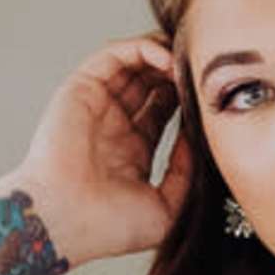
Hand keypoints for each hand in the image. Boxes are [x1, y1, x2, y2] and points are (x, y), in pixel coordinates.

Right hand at [0, 34, 192, 264]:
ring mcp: (97, 105)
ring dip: (163, 54)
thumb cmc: (106, 227)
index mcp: (131, 150)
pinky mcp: (81, 89)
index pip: (163, 108)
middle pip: (150, 81)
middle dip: (177, 70)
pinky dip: (141, 48)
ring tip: (187, 59)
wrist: (66, 222)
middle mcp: (113, 124)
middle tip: (200, 70)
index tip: (208, 95)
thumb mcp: (166, 209)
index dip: (187, 97)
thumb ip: (186, 175)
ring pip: (133, 62)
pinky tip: (166, 59)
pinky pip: (114, 55)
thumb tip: (197, 139)